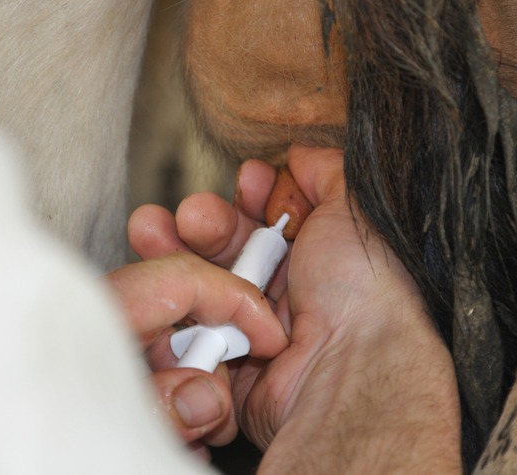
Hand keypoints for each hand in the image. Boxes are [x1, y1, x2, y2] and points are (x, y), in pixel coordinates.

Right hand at [130, 146, 460, 471]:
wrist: (347, 364)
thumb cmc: (362, 289)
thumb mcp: (355, 208)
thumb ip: (327, 170)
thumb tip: (302, 153)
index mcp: (320, 256)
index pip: (274, 218)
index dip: (255, 196)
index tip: (248, 181)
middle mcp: (290, 288)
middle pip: (232, 244)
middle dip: (207, 221)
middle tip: (195, 215)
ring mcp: (256, 322)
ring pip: (204, 279)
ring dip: (177, 250)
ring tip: (154, 232)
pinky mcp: (228, 354)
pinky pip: (191, 319)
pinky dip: (176, 296)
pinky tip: (169, 277)